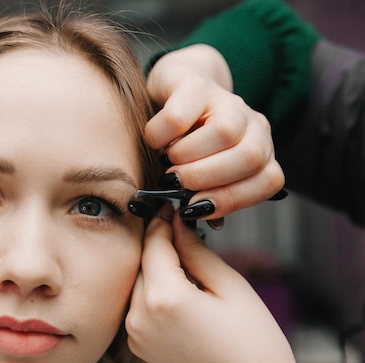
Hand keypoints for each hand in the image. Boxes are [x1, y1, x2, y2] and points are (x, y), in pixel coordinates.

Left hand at [125, 202, 319, 362]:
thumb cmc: (254, 353)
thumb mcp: (233, 290)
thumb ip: (198, 252)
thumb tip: (178, 224)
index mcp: (162, 298)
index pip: (153, 241)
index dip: (164, 221)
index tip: (175, 207)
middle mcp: (139, 316)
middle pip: (142, 261)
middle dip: (161, 244)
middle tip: (187, 232)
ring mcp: (135, 334)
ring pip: (140, 282)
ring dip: (158, 268)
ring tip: (191, 267)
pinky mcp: (140, 346)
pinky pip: (141, 305)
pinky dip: (156, 291)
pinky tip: (183, 294)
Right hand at [145, 44, 284, 219]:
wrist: (177, 86)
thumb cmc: (187, 141)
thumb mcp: (202, 172)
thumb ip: (205, 195)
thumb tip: (197, 216)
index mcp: (260, 153)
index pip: (268, 180)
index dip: (232, 199)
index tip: (194, 207)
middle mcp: (253, 126)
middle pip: (250, 156)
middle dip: (206, 177)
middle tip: (176, 181)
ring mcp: (227, 101)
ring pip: (224, 133)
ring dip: (185, 156)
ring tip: (168, 159)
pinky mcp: (194, 85)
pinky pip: (179, 117)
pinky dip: (160, 137)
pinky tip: (156, 141)